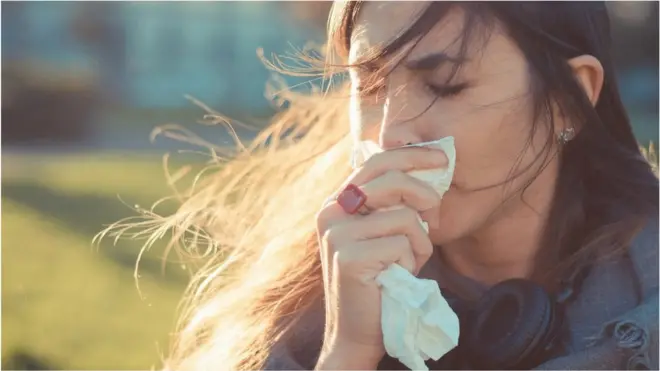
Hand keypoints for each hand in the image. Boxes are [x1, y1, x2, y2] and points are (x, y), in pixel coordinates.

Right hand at [315, 146, 447, 368]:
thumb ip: (396, 205)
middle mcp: (332, 211)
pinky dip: (412, 262)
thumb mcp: (386, 234)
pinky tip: (398, 276)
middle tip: (436, 214)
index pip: (375, 162)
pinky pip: (403, 245)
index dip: (412, 155)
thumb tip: (432, 176)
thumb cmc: (380, 280)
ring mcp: (337, 233)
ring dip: (419, 243)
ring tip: (407, 263)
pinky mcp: (350, 256)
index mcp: (338, 202)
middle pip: (391, 179)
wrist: (357, 331)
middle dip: (425, 193)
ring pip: (405, 217)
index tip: (442, 157)